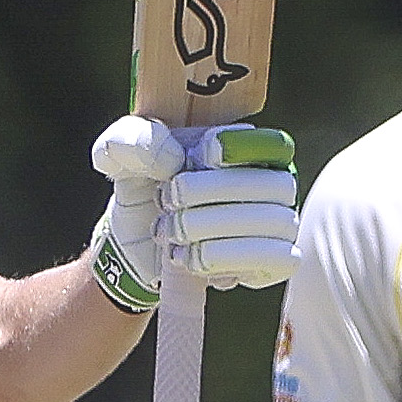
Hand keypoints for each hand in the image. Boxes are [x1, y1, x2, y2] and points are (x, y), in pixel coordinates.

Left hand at [88, 115, 302, 307]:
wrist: (137, 241)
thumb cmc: (142, 187)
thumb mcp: (121, 154)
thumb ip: (133, 140)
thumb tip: (171, 158)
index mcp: (246, 146)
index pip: (269, 142)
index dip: (238, 149)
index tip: (199, 155)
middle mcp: (273, 181)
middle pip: (271, 184)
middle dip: (210, 193)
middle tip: (167, 199)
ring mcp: (279, 222)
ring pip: (272, 222)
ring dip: (211, 228)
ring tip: (171, 232)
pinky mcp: (275, 261)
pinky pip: (273, 258)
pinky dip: (224, 259)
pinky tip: (190, 258)